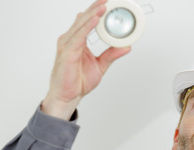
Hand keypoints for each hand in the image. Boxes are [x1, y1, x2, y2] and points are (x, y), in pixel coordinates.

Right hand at [42, 0, 130, 119]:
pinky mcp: (67, 52)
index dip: (97, 11)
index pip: (88, 21)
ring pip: (81, 25)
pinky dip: (87, 27)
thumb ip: (112, 54)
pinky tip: (95, 19)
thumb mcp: (100, 65)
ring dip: (93, 14)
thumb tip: (127, 47)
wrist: (67, 96)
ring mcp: (67, 45)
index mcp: (78, 41)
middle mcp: (71, 40)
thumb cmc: (77, 81)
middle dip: (96, 7)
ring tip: (104, 4)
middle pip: (84, 19)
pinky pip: (79, 36)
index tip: (109, 2)